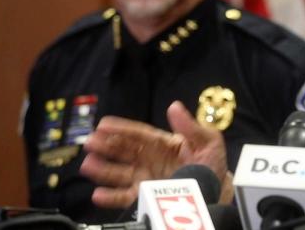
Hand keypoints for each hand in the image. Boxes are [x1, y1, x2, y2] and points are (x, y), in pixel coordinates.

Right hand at [80, 101, 232, 207]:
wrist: (216, 192)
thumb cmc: (211, 165)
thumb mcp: (208, 142)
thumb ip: (190, 126)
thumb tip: (174, 106)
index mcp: (162, 144)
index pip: (139, 134)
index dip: (121, 129)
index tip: (103, 124)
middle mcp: (150, 160)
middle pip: (124, 151)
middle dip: (106, 146)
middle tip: (89, 142)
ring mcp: (145, 179)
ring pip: (120, 172)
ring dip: (103, 169)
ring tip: (88, 165)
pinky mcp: (145, 197)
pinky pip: (125, 197)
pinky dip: (111, 196)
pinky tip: (98, 194)